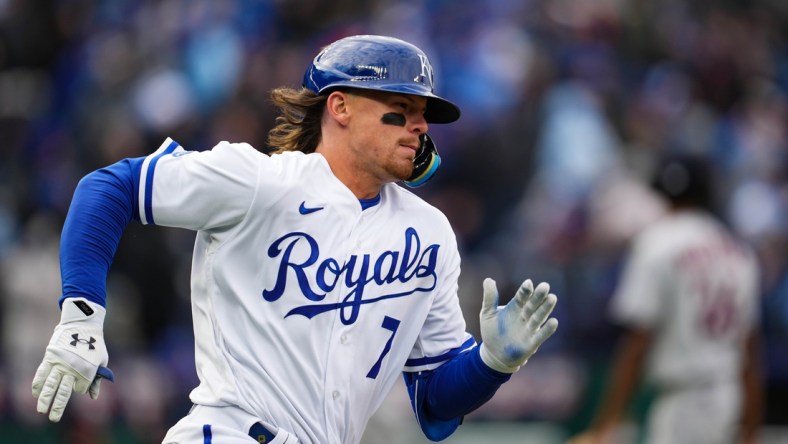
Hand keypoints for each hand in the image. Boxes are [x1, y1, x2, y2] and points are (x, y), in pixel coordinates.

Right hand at [32, 298, 113, 421]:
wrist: (83, 325)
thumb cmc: (95, 344)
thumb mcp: (102, 360)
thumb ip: (97, 379)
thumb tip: (93, 397)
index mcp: (87, 370)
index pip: (80, 388)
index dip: (80, 388)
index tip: (80, 385)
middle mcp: (72, 368)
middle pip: (64, 392)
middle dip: (58, 406)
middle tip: (53, 419)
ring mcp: (60, 363)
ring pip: (50, 384)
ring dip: (44, 398)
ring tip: (40, 410)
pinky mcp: (51, 357)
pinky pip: (42, 372)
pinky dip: (37, 383)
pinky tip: (34, 393)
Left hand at [479, 278, 557, 372]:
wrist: (494, 354)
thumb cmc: (492, 331)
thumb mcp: (488, 314)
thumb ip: (489, 298)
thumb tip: (489, 280)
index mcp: (515, 307)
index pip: (522, 297)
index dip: (525, 290)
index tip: (529, 283)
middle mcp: (525, 316)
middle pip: (533, 304)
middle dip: (539, 296)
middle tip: (545, 286)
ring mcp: (529, 329)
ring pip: (539, 317)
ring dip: (546, 308)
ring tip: (552, 298)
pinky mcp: (532, 343)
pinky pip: (541, 335)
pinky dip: (547, 329)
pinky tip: (554, 321)